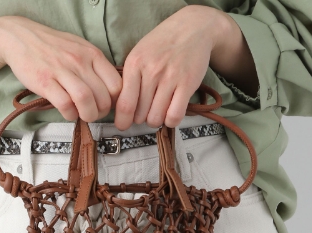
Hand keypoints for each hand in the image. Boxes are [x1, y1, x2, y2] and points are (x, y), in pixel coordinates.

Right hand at [0, 16, 122, 121]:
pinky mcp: (45, 82)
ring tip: (82, 115)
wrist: (20, 37)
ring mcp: (62, 71)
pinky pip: (65, 104)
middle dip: (101, 112)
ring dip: (88, 115)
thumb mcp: (80, 48)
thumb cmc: (52, 47)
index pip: (116, 85)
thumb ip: (96, 67)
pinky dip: (70, 114)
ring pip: (86, 101)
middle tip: (94, 113)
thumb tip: (111, 91)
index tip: (107, 106)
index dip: (115, 102)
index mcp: (92, 54)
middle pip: (103, 97)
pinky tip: (68, 112)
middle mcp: (80, 61)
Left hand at [113, 6, 253, 130]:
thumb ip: (128, 79)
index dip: (122, 120)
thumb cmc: (162, 44)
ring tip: (158, 111)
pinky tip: (170, 114)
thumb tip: (119, 108)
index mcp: (134, 64)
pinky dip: (171, 121)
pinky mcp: (187, 84)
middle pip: (140, 115)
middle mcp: (151, 71)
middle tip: (146, 111)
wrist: (192, 28)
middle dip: (141, 118)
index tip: (123, 125)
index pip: (124, 103)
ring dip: (155, 120)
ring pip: (156, 118)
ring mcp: (170, 78)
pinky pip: (174, 116)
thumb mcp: (138, 55)